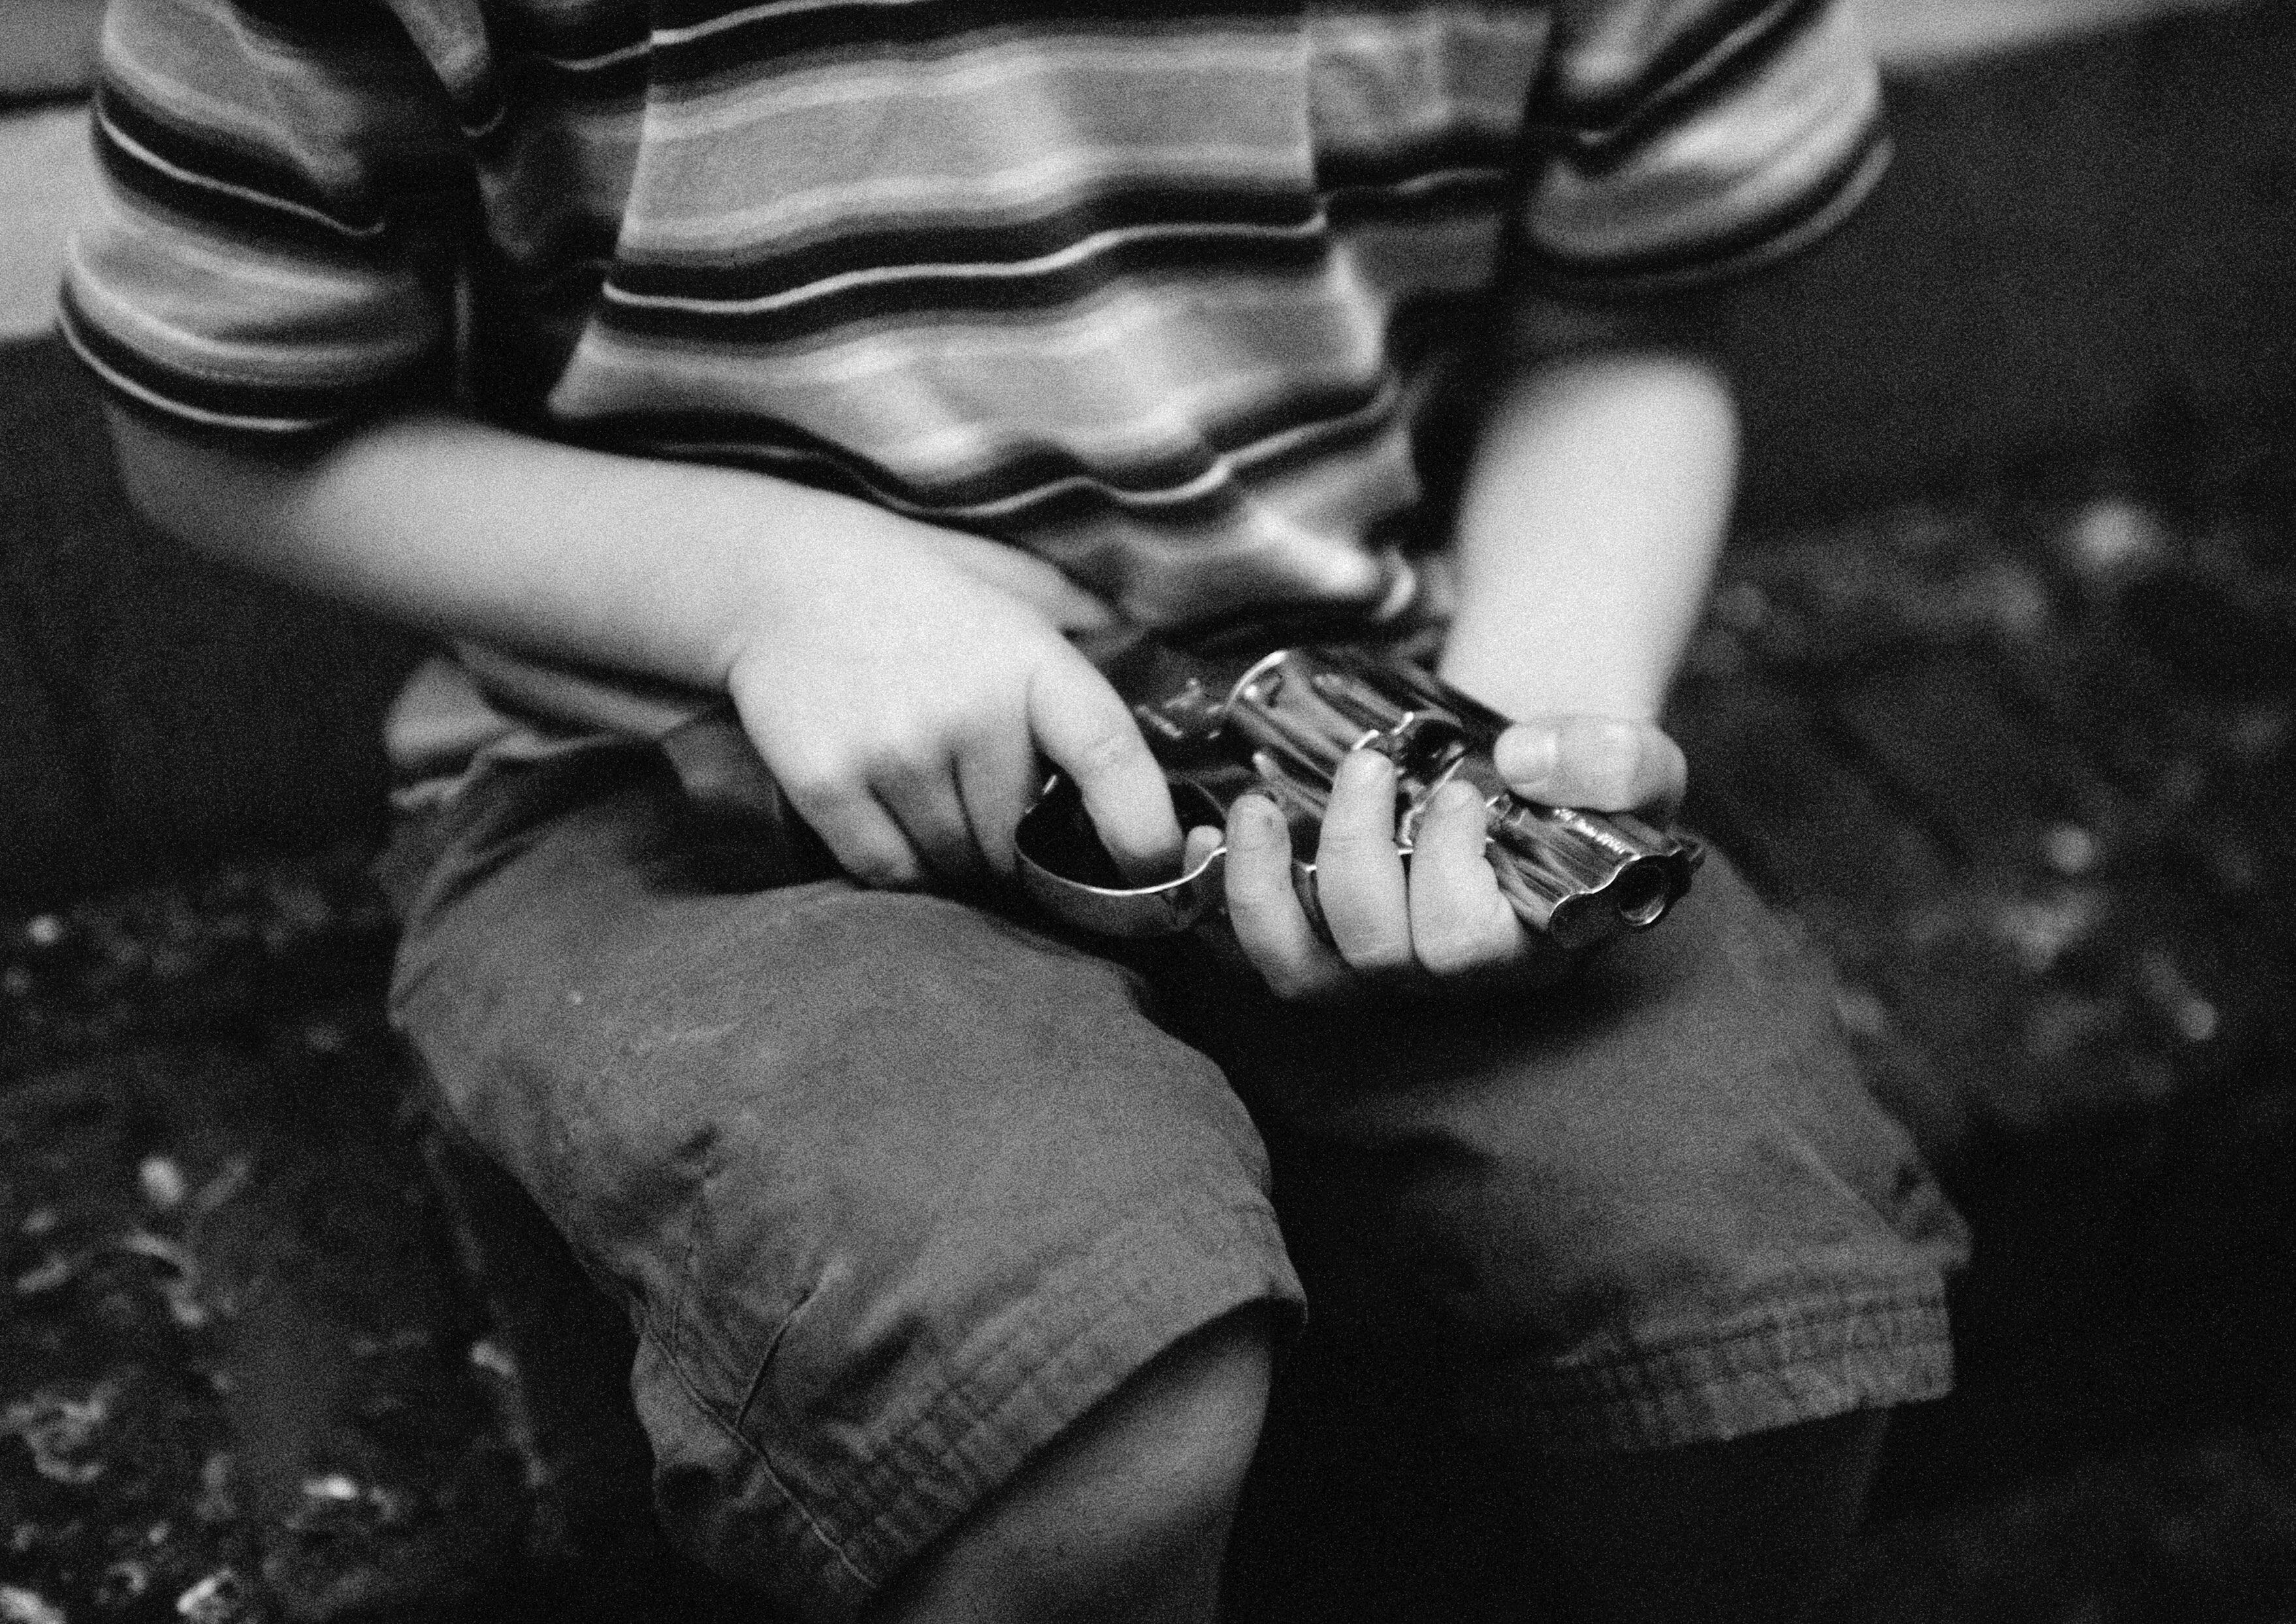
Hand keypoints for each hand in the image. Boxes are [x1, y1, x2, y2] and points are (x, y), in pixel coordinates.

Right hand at [721, 518, 1177, 890]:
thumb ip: (1092, 631)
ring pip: (956, 865)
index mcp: (1030, 661)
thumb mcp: (1017, 585)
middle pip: (1022, 842)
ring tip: (935, 794)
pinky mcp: (827, 781)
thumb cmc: (917, 586)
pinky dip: (902, 865)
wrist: (777, 576)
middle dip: (1019, 845)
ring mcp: (894, 750)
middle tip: (992, 804)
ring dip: (957, 855)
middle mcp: (968, 710)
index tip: (1154, 873)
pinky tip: (893, 814)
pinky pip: (891, 871)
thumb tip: (1168, 676)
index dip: (1146, 835)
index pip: (1113, 762)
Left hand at [1222, 714, 1685, 1000]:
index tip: (1463, 789)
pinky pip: (1255, 951)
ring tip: (1262, 804)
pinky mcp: (1319, 943)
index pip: (1470, 948)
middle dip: (1358, 850)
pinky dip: (1220, 898)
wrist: (1528, 778)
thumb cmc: (1582, 783)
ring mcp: (1375, 969)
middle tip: (1369, 763)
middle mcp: (1445, 978)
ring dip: (1267, 887)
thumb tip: (1523, 759)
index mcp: (1527, 951)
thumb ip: (1611, 760)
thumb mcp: (1634, 762)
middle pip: (1380, 953)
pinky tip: (1206, 835)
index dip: (1450, 869)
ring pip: (1302, 971)